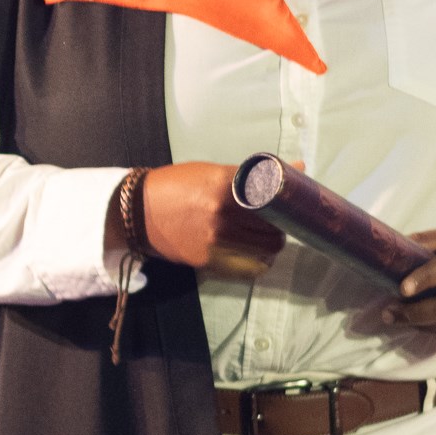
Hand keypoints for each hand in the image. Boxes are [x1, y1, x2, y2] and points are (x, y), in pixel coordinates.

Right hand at [116, 162, 284, 279]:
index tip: (286, 203)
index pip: (274, 197)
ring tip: (265, 237)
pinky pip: (251, 268)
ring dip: (272, 243)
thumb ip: (254, 174)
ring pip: (267, 248)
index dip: (285, 202)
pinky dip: (260, 263)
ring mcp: (216, 240)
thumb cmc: (176, 185)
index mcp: (226, 184)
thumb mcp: (212, 172)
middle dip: (280, 224)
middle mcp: (223, 213)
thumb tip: (298, 166)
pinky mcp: (209, 260)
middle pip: (274, 226)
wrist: (137, 210)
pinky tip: (257, 255)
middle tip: (276, 221)